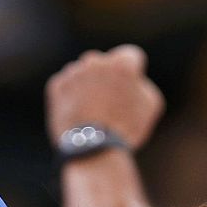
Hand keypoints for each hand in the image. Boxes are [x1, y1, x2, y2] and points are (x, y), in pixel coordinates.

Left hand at [46, 45, 164, 150]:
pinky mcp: (56, 85)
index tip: (128, 88)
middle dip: (107, 78)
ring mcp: (73, 72)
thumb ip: (142, 83)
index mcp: (121, 62)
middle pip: (104, 64)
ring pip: (84, 74)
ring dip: (89, 86)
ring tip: (93, 113)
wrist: (92, 149)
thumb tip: (132, 79)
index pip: (130, 57)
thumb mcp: (150, 105)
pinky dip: (72, 97)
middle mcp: (95, 60)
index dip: (132, 74)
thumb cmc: (126, 127)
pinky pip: (67, 86)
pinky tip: (80, 115)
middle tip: (110, 103)